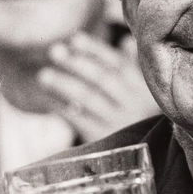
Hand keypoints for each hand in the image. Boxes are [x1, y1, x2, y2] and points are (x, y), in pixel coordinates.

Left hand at [37, 31, 156, 141]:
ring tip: (43, 76)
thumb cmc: (143, 115)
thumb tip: (125, 41)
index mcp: (143, 86)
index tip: (74, 38)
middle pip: (102, 78)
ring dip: (63, 85)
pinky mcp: (106, 140)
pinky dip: (62, 109)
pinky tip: (49, 100)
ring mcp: (120, 122)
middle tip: (54, 51)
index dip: (95, 49)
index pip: (118, 62)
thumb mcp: (145, 91)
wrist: (149, 155)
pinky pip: (80, 121)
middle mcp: (134, 103)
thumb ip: (134, 67)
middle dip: (76, 63)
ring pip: (88, 99)